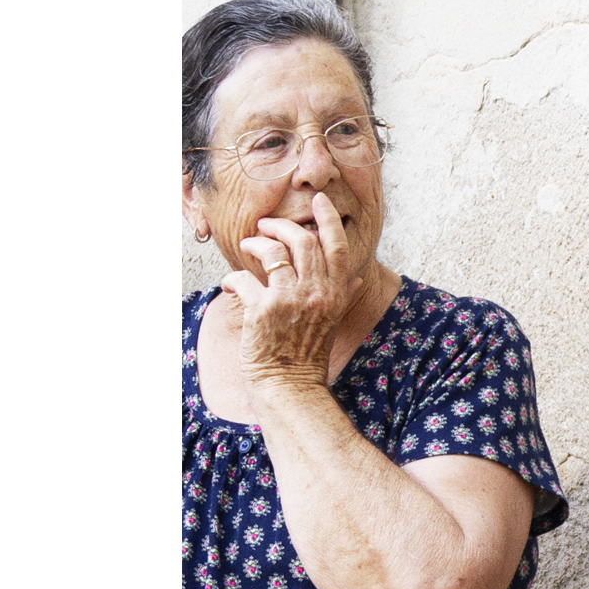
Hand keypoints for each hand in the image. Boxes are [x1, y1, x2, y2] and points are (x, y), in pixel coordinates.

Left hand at [224, 190, 361, 397]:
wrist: (290, 388)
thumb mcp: (333, 323)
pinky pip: (243, 279)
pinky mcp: (262, 311)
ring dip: (255, 245)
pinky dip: (232, 279)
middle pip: (302, 241)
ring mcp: (289, 301)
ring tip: (246, 247)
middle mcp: (316, 294)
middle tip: (266, 227)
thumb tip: (358, 278)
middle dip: (281, 227)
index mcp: (335, 294)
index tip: (318, 201)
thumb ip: (344, 295)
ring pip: (273, 253)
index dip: (327, 219)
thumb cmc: (308, 357)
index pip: (337, 246)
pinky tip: (229, 285)